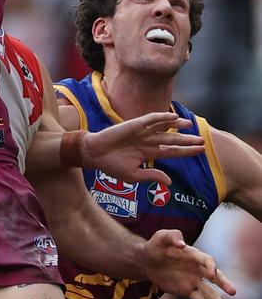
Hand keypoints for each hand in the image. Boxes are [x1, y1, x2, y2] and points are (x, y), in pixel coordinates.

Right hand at [82, 113, 204, 185]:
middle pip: (171, 140)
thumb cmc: (112, 166)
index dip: (186, 151)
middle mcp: (148, 142)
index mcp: (149, 154)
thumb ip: (152, 176)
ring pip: (163, 127)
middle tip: (202, 140)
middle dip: (187, 140)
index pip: (172, 152)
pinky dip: (162, 117)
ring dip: (177, 126)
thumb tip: (169, 181)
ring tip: (190, 124)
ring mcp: (142, 132)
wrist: (95, 155)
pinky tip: (173, 117)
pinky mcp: (134, 125)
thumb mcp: (134, 176)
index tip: (201, 151)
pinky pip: (151, 119)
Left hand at [142, 229, 234, 298]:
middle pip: (215, 276)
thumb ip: (172, 236)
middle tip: (233, 292)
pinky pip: (198, 298)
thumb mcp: (162, 237)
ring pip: (209, 292)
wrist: (146, 261)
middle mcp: (197, 268)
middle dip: (224, 283)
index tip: (211, 275)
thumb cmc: (156, 245)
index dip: (211, 266)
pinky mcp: (186, 290)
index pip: (207, 260)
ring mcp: (193, 280)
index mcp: (193, 254)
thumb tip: (182, 244)